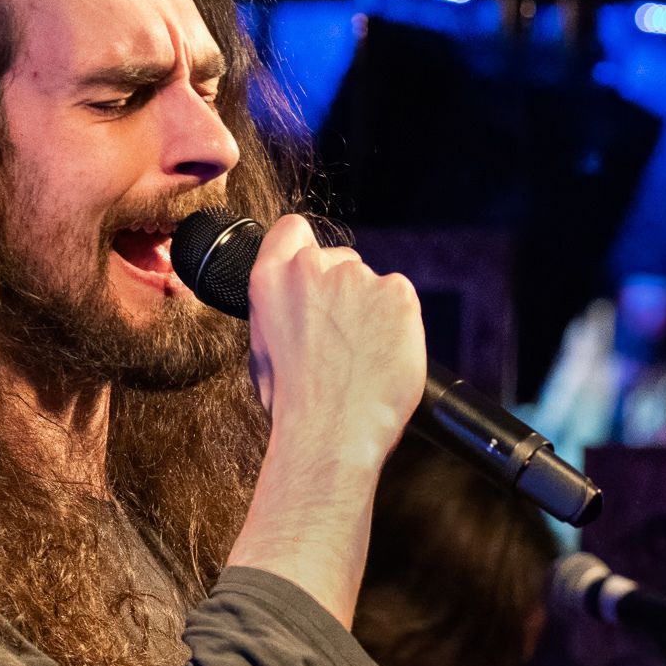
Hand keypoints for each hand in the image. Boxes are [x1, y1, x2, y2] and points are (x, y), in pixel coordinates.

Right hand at [245, 215, 426, 475]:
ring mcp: (357, 278)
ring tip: (364, 357)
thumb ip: (280, 312)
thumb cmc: (294, 407)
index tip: (318, 272)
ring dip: (373, 311)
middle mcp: (311, 268)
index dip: (306, 248)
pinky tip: (384, 355)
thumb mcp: (264, 351)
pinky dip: (398, 323)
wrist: (331, 434)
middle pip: (340, 260)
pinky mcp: (398, 293)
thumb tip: (296, 307)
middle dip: (344, 291)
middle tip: (344, 338)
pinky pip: (401, 300)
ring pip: (373, 285)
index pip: (291, 230)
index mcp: (270, 279)